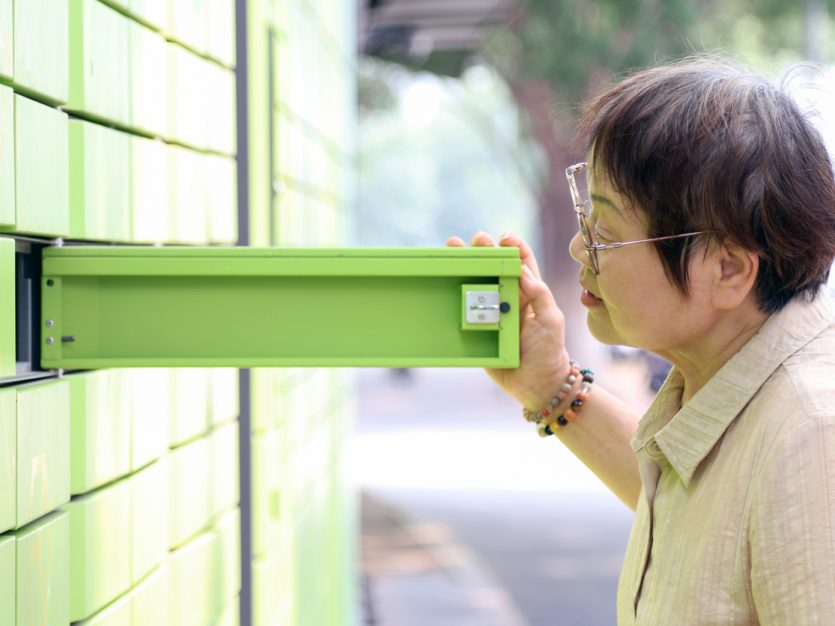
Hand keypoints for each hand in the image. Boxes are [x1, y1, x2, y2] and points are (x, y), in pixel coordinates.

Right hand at [447, 232, 571, 409]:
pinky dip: (452, 296)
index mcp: (528, 293)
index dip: (514, 246)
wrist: (535, 385)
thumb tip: (523, 271)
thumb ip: (541, 295)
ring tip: (452, 250)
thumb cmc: (548, 351)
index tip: (505, 238)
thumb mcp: (551, 320)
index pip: (521, 263)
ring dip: (464, 267)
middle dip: (483, 250)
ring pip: (475, 284)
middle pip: (494, 268)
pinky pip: (463, 311)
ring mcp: (490, 314)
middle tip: (475, 240)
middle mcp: (507, 299)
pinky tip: (444, 282)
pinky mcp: (476, 330)